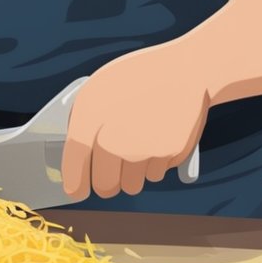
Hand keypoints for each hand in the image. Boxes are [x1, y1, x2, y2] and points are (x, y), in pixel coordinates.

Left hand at [61, 43, 209, 199]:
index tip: (77, 192)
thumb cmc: (137, 78)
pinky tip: (159, 137)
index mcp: (91, 117)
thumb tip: (77, 156)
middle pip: (105, 186)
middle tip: (112, 171)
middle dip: (107, 183)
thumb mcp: (98, 90)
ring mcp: (144, 149)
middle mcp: (114, 138)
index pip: (75, 164)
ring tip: (140, 144)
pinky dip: (156, 164)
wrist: (185, 70)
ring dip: (133, 175)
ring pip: (132, 186)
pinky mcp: (169, 155)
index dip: (75, 183)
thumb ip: (83, 122)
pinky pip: (156, 175)